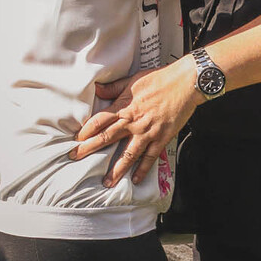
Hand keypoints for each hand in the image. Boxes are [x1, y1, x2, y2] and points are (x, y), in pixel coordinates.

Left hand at [71, 58, 198, 185]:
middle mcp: (133, 122)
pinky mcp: (161, 138)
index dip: (86, 131)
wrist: (185, 83)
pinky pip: (150, 158)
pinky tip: (135, 179)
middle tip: (76, 158)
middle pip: (106, 138)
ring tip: (107, 182)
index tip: (77, 139)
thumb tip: (98, 90)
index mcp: (124, 107)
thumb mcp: (133, 80)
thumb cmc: (161, 79)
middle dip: (89, 149)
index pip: (99, 121)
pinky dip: (142, 170)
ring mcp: (147, 132)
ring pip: (127, 155)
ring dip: (116, 170)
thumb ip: (114, 87)